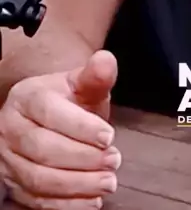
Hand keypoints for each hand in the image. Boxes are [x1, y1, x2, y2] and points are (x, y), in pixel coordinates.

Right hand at [0, 51, 119, 208]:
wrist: (51, 119)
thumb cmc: (69, 102)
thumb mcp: (82, 84)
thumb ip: (96, 75)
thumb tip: (106, 61)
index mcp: (27, 97)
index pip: (50, 112)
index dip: (81, 127)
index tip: (109, 136)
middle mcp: (12, 128)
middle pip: (43, 149)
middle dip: (83, 158)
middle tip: (114, 161)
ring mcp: (9, 159)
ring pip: (39, 179)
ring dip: (77, 184)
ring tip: (108, 182)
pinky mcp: (14, 185)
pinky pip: (37, 201)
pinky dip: (67, 205)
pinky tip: (92, 201)